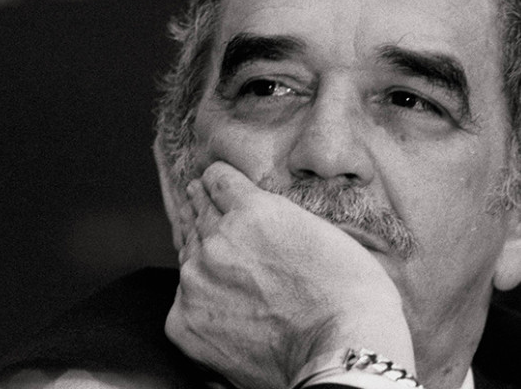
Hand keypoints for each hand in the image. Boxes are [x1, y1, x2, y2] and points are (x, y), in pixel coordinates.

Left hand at [165, 162, 414, 388]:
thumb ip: (277, 219)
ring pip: (188, 258)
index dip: (217, 181)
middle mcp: (216, 239)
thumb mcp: (319, 231)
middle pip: (198, 214)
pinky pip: (183, 303)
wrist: (341, 353)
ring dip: (198, 256)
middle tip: (196, 203)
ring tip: (209, 260)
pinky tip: (218, 311)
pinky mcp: (184, 320)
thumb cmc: (349, 296)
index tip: (213, 184)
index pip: (216, 180)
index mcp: (251, 210)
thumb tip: (262, 222)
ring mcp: (195, 281)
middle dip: (200, 209)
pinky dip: (198, 306)